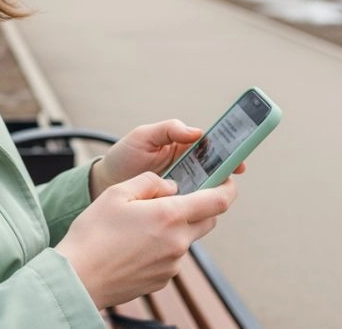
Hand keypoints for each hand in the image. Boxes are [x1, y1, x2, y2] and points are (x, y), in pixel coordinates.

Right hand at [57, 172, 237, 308]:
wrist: (78, 278)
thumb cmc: (93, 234)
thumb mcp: (117, 192)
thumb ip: (150, 182)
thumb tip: (170, 186)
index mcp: (170, 215)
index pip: (218, 201)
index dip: (228, 188)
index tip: (228, 180)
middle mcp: (178, 241)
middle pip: (208, 220)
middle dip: (202, 205)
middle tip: (180, 196)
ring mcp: (172, 264)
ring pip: (188, 238)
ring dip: (177, 226)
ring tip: (143, 223)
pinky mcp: (162, 279)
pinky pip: (172, 256)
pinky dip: (163, 246)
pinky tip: (136, 244)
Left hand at [89, 119, 244, 198]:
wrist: (103, 184)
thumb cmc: (124, 156)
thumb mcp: (143, 136)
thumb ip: (168, 130)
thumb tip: (196, 132)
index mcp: (185, 148)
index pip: (214, 148)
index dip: (230, 154)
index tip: (239, 162)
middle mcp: (189, 169)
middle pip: (216, 173)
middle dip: (223, 177)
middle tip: (225, 181)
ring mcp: (183, 189)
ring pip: (206, 193)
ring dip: (209, 194)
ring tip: (205, 195)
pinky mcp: (174, 207)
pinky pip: (191, 209)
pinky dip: (195, 210)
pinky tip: (192, 212)